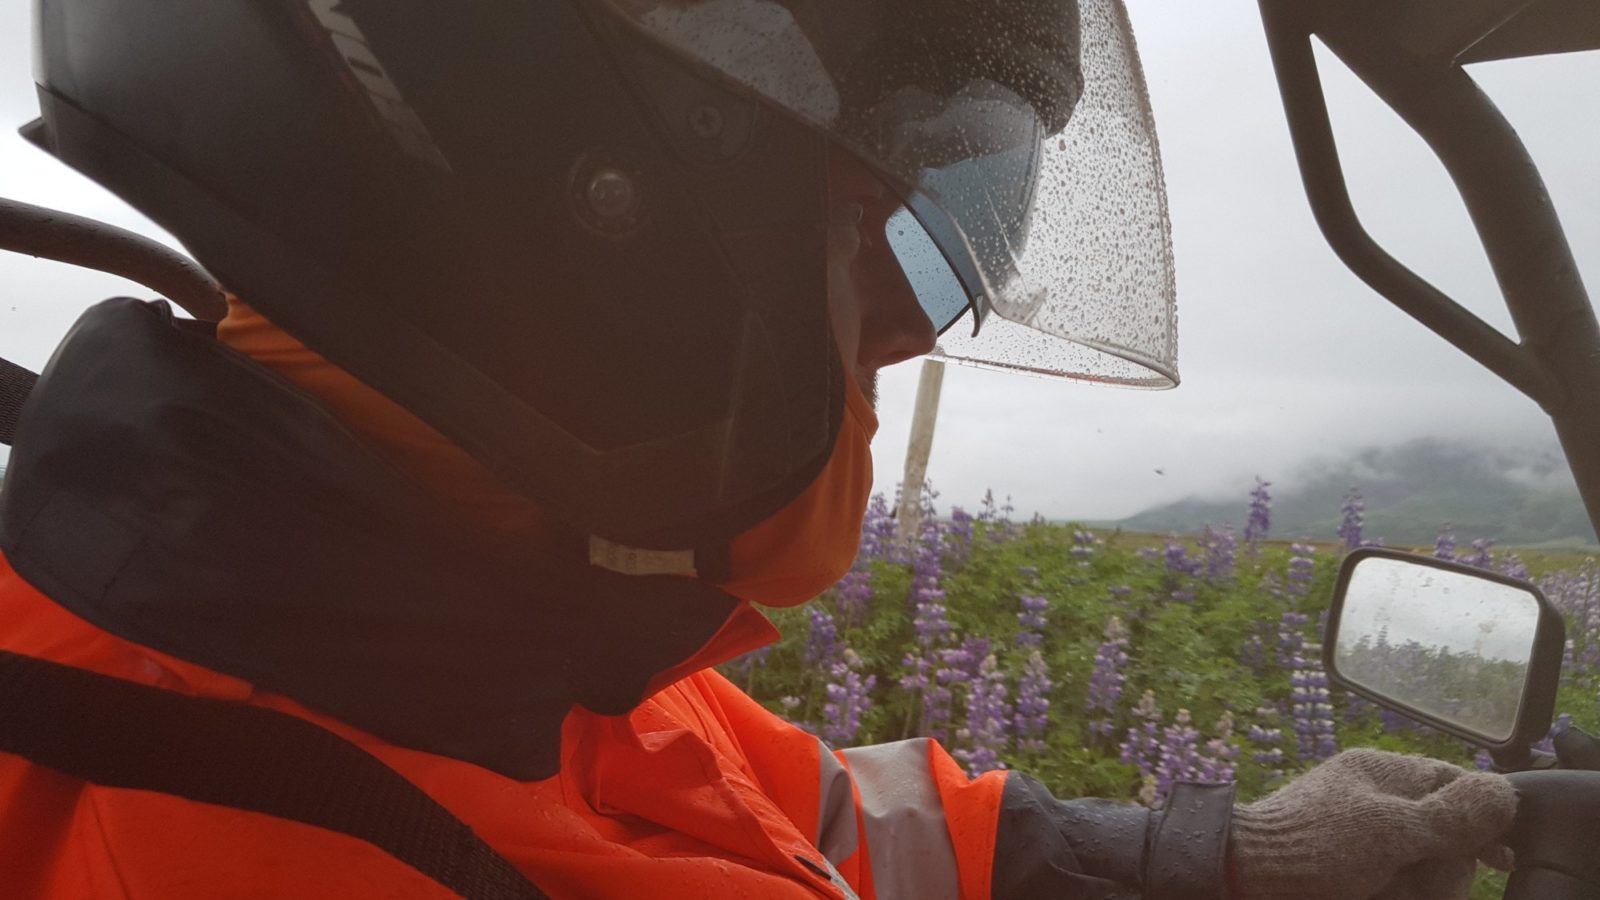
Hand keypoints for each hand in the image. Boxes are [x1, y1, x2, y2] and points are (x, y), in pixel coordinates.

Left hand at [1230, 749, 1516, 899]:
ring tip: (1385, 892)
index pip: (1454, 784)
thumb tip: (1502, 792)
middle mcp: (1375, 803)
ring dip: (1417, 888)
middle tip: (1415, 879)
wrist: (1243, 878)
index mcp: (1381, 774)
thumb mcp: (1390, 829)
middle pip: (1444, 837)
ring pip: (1422, 869)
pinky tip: (1377, 896)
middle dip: (1441, 867)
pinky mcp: (1353, 872)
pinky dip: (1396, 894)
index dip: (1481, 819)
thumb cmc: (1309, 846)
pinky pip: (1397, 884)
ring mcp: (1363, 840)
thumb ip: (1449, 814)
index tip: (1497, 856)